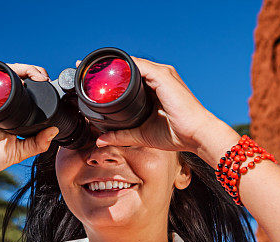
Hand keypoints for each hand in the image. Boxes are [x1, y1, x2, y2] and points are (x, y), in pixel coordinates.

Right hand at [0, 63, 60, 181]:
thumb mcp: (20, 151)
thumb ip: (37, 143)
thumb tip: (54, 131)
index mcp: (11, 113)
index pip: (25, 91)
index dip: (37, 82)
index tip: (49, 83)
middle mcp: (0, 103)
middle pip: (16, 77)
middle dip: (32, 71)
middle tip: (44, 77)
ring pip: (4, 75)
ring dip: (20, 69)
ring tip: (34, 75)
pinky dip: (0, 76)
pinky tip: (14, 80)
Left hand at [77, 57, 220, 152]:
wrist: (195, 135)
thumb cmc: (175, 135)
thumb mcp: (141, 135)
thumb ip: (120, 135)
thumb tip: (100, 140)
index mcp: (154, 88)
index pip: (128, 78)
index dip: (109, 77)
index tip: (89, 78)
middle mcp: (157, 77)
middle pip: (127, 67)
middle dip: (106, 68)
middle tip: (84, 69)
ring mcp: (161, 74)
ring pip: (131, 64)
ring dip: (110, 64)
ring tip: (91, 67)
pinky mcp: (162, 76)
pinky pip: (139, 66)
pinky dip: (123, 65)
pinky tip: (108, 68)